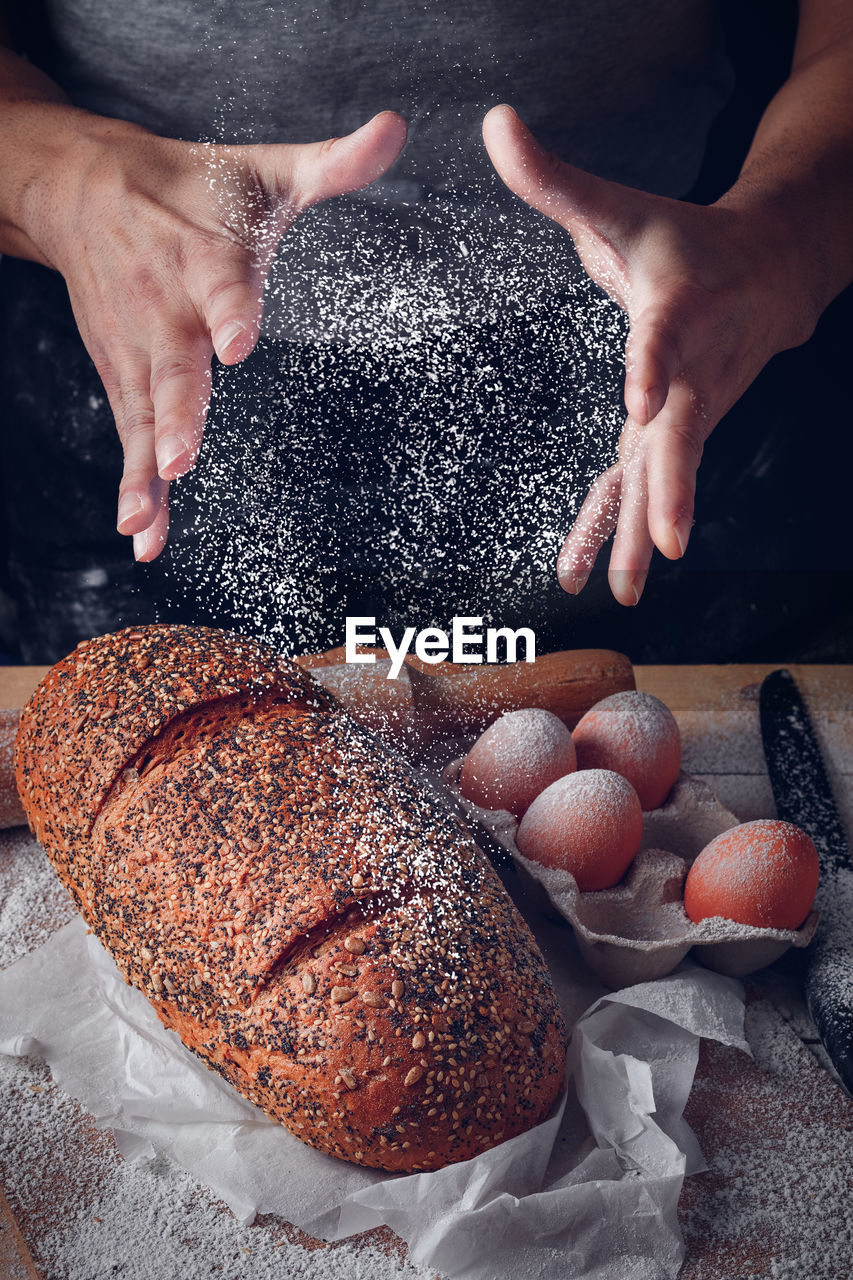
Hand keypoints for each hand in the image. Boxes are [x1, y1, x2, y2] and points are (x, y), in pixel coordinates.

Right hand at [23, 109, 406, 559]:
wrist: (83, 188)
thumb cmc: (191, 187)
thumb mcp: (260, 171)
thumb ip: (332, 164)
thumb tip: (397, 130)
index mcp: (203, 256)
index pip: (219, 285)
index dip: (229, 311)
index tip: (238, 342)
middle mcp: (164, 309)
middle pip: (170, 366)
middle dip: (176, 412)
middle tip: (183, 457)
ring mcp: (138, 351)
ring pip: (142, 415)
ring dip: (147, 467)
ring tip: (147, 516)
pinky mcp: (123, 379)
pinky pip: (129, 439)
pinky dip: (134, 487)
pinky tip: (142, 534)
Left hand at [482, 104, 816, 604]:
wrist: (766, 275)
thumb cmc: (683, 241)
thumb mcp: (618, 205)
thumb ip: (553, 176)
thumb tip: (493, 123)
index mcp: (678, 309)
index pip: (664, 341)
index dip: (653, 369)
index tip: (642, 404)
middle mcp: (692, 371)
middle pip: (683, 436)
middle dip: (675, 490)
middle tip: (672, 543)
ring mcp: (688, 412)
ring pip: (669, 480)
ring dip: (648, 537)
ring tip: (628, 591)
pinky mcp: (675, 436)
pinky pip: (648, 489)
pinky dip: (626, 532)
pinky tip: (605, 579)